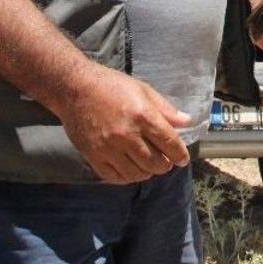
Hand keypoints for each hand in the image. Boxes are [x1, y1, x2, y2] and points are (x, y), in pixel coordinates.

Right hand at [51, 63, 191, 184]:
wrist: (75, 88)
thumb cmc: (112, 86)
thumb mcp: (144, 90)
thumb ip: (166, 109)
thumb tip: (186, 122)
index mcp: (143, 116)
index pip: (169, 144)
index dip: (180, 155)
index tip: (183, 159)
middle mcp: (127, 136)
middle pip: (155, 163)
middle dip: (165, 165)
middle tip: (165, 161)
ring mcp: (108, 149)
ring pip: (137, 174)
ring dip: (147, 172)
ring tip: (149, 165)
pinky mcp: (93, 156)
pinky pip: (115, 177)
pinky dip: (127, 177)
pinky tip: (131, 169)